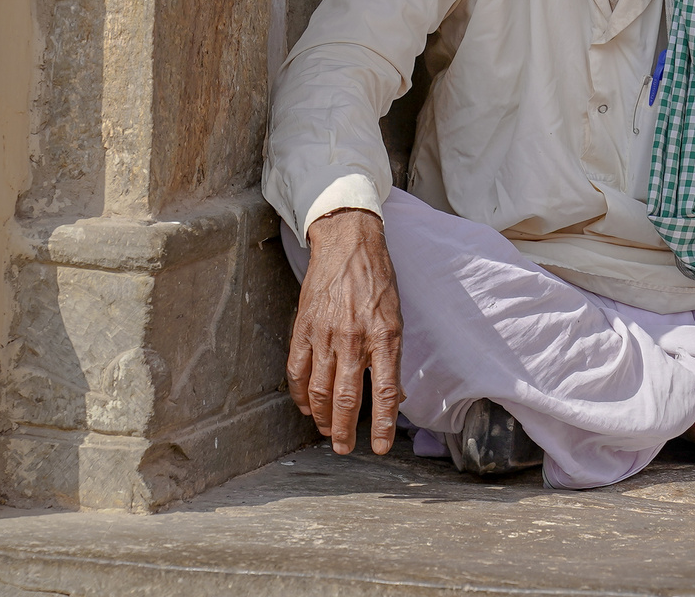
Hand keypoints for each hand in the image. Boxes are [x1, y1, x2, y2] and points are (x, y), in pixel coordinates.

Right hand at [287, 208, 403, 454]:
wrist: (349, 245)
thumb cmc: (378, 282)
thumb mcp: (396, 317)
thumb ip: (392, 356)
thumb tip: (396, 395)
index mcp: (384, 337)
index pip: (385, 392)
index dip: (381, 425)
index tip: (378, 448)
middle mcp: (354, 340)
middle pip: (346, 398)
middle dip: (344, 430)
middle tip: (344, 448)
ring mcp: (326, 335)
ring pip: (318, 390)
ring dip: (321, 417)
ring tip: (326, 431)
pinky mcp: (304, 328)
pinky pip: (297, 370)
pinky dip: (300, 394)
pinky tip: (305, 406)